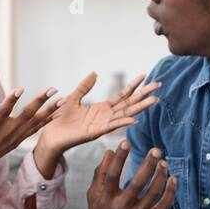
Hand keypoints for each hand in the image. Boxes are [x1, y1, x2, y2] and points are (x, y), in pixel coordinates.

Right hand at [0, 86, 59, 196]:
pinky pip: (34, 130)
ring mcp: (13, 138)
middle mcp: (5, 133)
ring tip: (63, 100)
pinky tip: (56, 114)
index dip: (10, 101)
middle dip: (40, 101)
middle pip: (25, 115)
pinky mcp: (16, 142)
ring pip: (34, 123)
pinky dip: (46, 122)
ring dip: (50, 111)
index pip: (1, 112)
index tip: (20, 89)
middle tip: (53, 89)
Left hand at [34, 72, 160, 174]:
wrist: (51, 135)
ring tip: (155, 99)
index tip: (144, 76)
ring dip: (140, 108)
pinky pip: (112, 127)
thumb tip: (94, 73)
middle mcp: (106, 117)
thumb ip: (84, 87)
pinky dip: (123, 123)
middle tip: (158, 84)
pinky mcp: (95, 132)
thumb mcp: (73, 98)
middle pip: (129, 104)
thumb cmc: (61, 120)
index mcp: (102, 109)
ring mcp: (103, 125)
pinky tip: (135, 120)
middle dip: (143, 94)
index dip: (133, 86)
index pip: (122, 96)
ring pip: (126, 114)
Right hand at [87, 141, 176, 208]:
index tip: (126, 142)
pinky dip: (171, 191)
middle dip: (148, 163)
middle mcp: (121, 207)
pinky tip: (173, 179)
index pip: (112, 174)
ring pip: (154, 192)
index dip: (119, 157)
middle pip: (137, 181)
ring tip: (163, 163)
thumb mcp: (93, 197)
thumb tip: (110, 152)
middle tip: (156, 150)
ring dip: (161, 175)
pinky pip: (164, 205)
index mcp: (105, 199)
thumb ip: (99, 174)